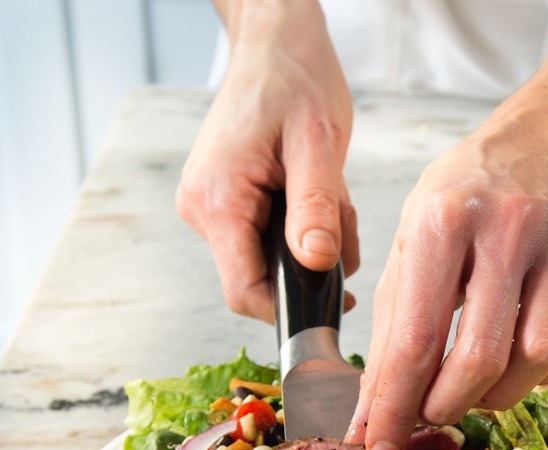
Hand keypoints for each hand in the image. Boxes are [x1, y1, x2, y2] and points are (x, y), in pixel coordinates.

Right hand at [176, 0, 358, 321]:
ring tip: (332, 196)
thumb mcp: (317, 142)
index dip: (287, 310)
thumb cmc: (294, 77)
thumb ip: (316, 208)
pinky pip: (267, 238)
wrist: (274, 41)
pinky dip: (302, 226)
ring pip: (268, 259)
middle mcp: (203, 209)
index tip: (334, 305)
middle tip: (343, 224)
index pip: (244, 290)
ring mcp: (211, 207)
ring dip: (312, 242)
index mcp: (219, 198)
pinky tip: (318, 193)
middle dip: (311, 267)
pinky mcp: (226, 202)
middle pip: (259, 278)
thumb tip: (317, 265)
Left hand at [346, 110, 547, 449]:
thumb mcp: (406, 254)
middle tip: (430, 417)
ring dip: (499, 394)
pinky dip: (545, 373)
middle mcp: (508, 227)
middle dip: (449, 406)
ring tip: (473, 388)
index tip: (381, 448)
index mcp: (443, 222)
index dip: (395, 405)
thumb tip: (371, 421)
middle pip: (482, 355)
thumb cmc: (456, 208)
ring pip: (539, 357)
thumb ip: (388, 338)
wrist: (532, 152)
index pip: (416, 338)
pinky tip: (519, 361)